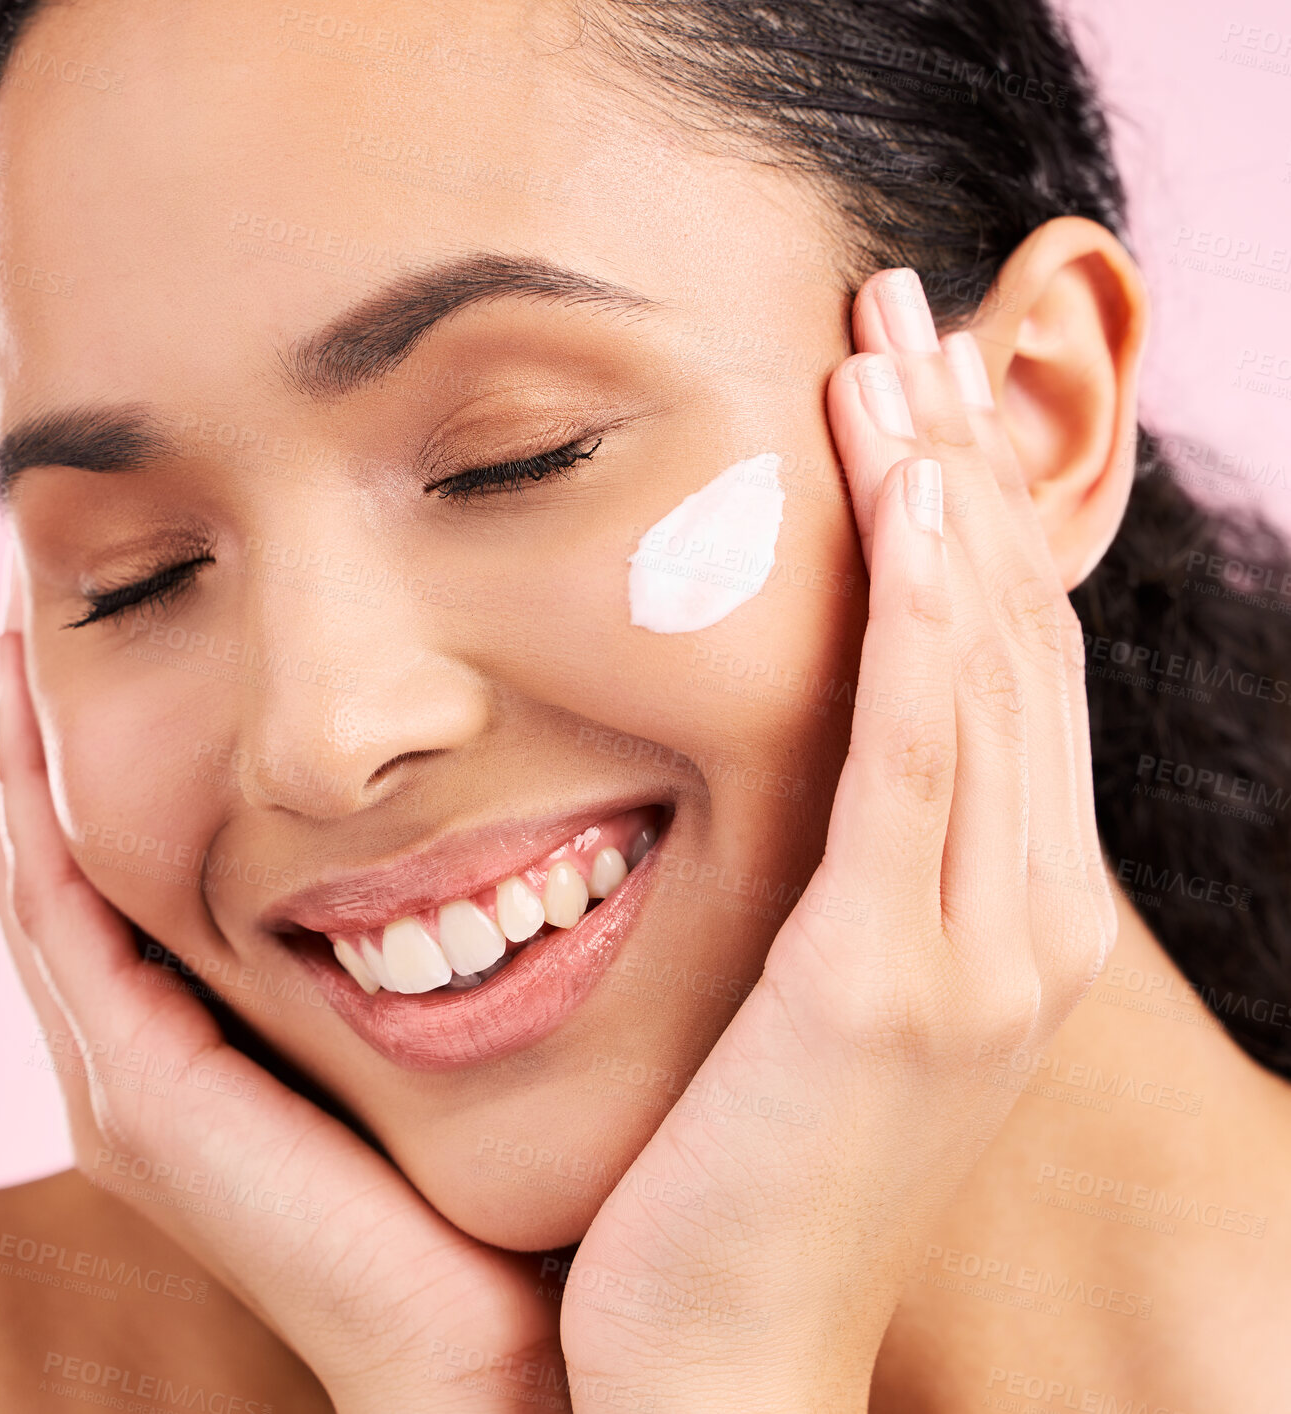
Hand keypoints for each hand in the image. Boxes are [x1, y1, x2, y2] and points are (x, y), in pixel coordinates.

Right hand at [0, 560, 566, 1411]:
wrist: (508, 1349)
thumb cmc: (516, 1176)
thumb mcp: (476, 1017)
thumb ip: (453, 930)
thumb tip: (520, 794)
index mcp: (228, 1034)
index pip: (149, 865)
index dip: (129, 752)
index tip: (156, 632)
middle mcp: (158, 1052)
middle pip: (77, 859)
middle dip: (58, 739)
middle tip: (56, 606)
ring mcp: (135, 1076)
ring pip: (47, 876)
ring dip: (31, 757)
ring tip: (28, 634)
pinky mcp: (141, 1094)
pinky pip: (60, 917)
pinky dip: (34, 812)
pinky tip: (34, 708)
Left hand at [556, 268, 1115, 1412]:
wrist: (723, 1359)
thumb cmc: (747, 1172)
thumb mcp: (823, 996)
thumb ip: (854, 874)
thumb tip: (816, 756)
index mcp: (1005, 915)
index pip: (996, 667)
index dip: (963, 514)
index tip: (903, 390)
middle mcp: (1026, 917)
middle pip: (1004, 636)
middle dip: (959, 462)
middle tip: (904, 315)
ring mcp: (979, 950)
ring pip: (979, 667)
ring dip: (940, 493)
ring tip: (891, 346)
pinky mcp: (892, 977)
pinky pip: (922, 752)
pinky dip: (922, 610)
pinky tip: (904, 488)